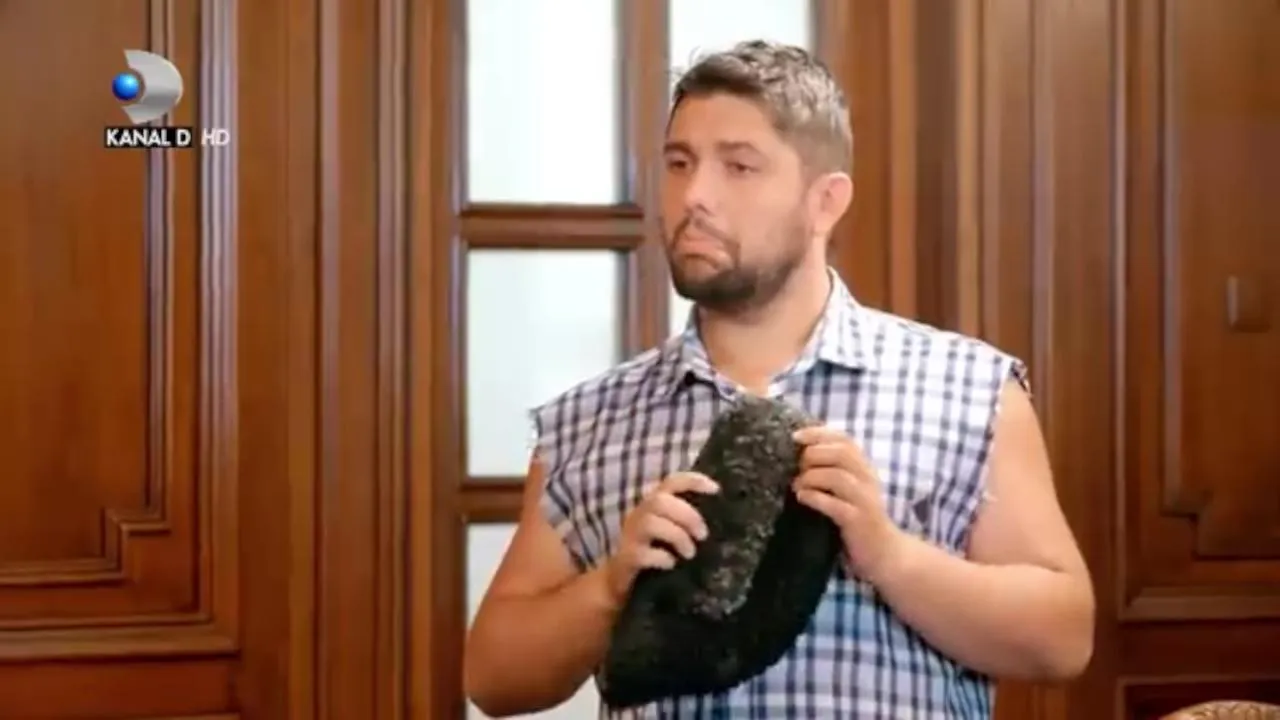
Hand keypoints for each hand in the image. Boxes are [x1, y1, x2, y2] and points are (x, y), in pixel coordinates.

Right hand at [602, 472, 719, 603]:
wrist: (620, 583)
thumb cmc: (652, 553)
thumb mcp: (669, 532)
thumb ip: (686, 521)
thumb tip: (722, 518)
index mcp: (652, 505)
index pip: (671, 482)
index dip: (693, 481)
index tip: (715, 489)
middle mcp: (639, 515)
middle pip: (660, 501)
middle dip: (687, 516)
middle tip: (703, 535)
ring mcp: (630, 536)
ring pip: (650, 523)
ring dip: (677, 536)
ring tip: (690, 553)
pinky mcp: (626, 558)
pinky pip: (641, 553)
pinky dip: (661, 557)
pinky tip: (671, 564)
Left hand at [792, 426, 908, 584]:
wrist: (885, 553)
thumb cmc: (858, 518)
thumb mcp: (848, 489)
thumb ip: (832, 469)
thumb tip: (799, 453)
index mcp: (864, 468)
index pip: (844, 439)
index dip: (819, 433)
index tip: (795, 436)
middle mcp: (868, 479)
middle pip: (841, 453)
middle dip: (814, 454)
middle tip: (797, 466)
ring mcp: (864, 500)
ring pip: (838, 476)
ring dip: (811, 477)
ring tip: (797, 485)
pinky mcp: (858, 521)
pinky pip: (834, 505)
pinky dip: (814, 498)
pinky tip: (802, 498)